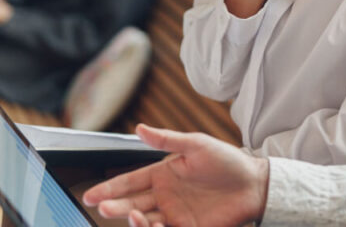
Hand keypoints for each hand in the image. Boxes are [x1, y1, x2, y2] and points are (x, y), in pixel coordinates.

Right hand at [82, 124, 268, 226]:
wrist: (255, 183)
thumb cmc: (227, 160)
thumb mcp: (196, 144)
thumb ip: (167, 139)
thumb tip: (139, 128)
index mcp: (162, 173)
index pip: (130, 181)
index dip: (109, 187)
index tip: (90, 195)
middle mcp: (165, 195)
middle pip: (132, 203)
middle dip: (115, 206)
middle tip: (102, 207)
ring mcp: (176, 214)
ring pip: (145, 221)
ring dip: (134, 220)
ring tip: (132, 216)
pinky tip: (152, 225)